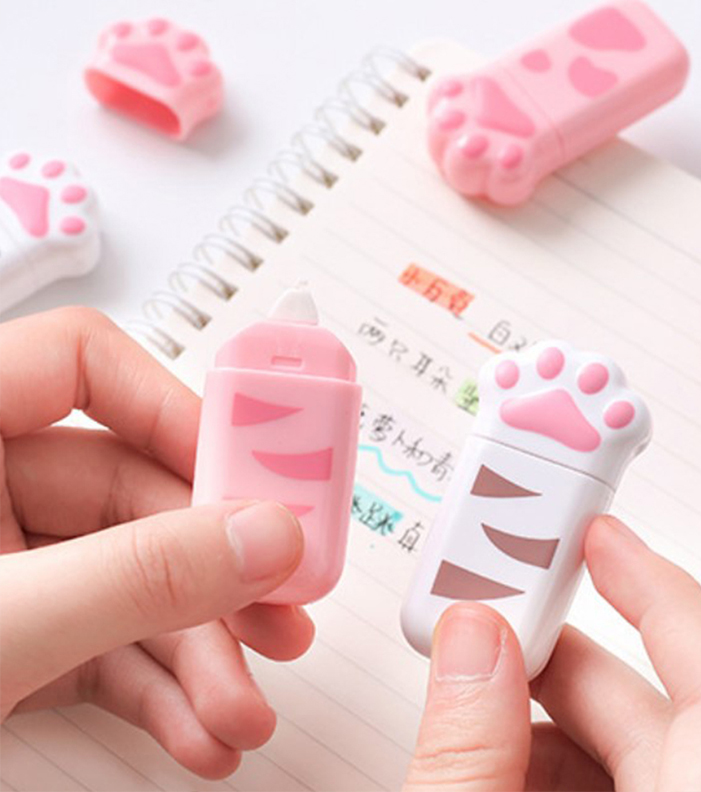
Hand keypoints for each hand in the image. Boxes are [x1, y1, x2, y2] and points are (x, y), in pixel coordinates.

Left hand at [0, 308, 314, 778]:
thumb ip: (134, 577)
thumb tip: (262, 539)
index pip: (80, 364)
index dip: (174, 410)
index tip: (248, 479)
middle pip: (134, 492)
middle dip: (214, 570)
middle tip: (282, 608)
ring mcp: (1, 571)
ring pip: (132, 579)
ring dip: (199, 650)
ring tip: (241, 709)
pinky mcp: (16, 640)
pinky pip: (108, 642)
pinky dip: (160, 687)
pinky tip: (198, 727)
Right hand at [404, 515, 700, 790]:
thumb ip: (466, 754)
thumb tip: (474, 637)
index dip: (665, 596)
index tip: (602, 540)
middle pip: (663, 716)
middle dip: (562, 663)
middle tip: (488, 632)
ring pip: (639, 755)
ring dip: (545, 724)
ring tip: (469, 721)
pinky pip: (623, 789)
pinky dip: (553, 766)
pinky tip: (490, 771)